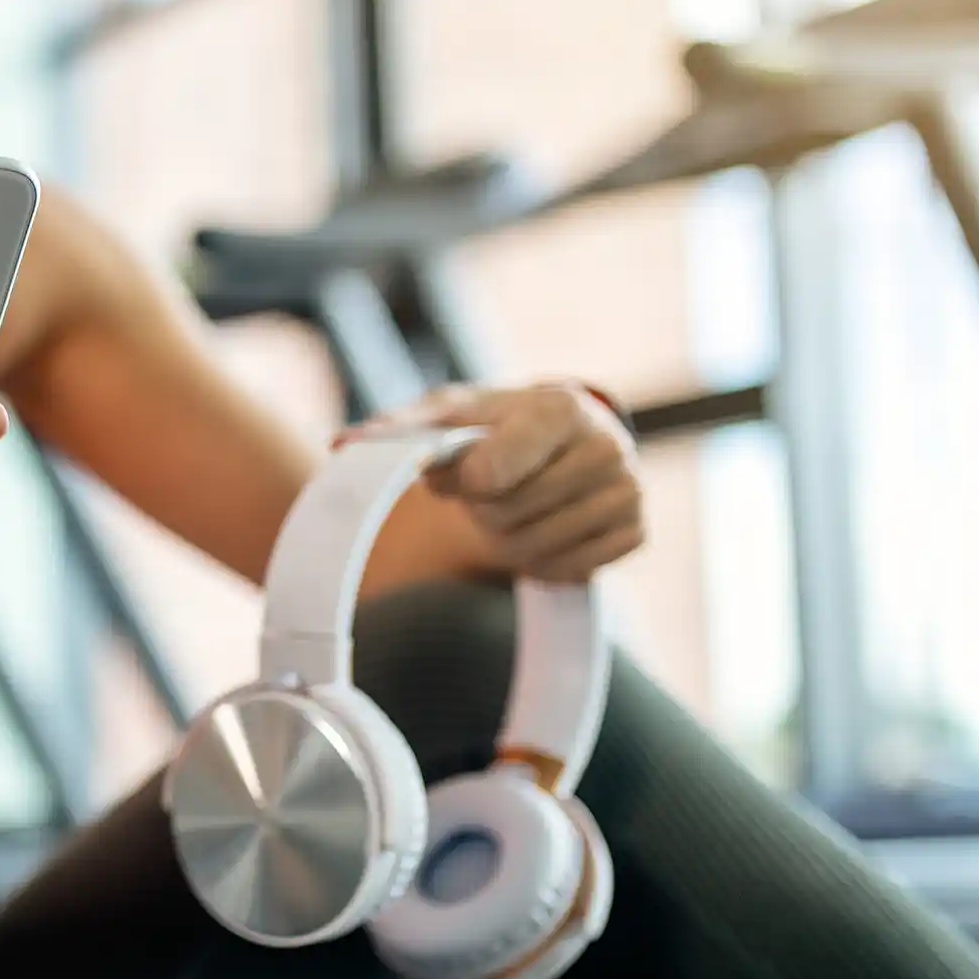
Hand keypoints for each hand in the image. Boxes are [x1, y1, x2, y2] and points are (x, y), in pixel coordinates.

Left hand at [337, 383, 644, 582]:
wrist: (562, 438)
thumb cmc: (496, 425)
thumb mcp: (449, 414)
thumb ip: (400, 428)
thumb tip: (342, 442)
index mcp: (559, 407)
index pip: (491, 473)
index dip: (462, 483)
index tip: (462, 472)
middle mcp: (607, 445)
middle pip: (508, 515)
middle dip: (483, 509)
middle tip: (487, 488)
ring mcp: (628, 491)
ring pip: (536, 549)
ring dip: (508, 537)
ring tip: (514, 504)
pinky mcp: (636, 532)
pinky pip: (568, 571)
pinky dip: (542, 559)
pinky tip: (543, 526)